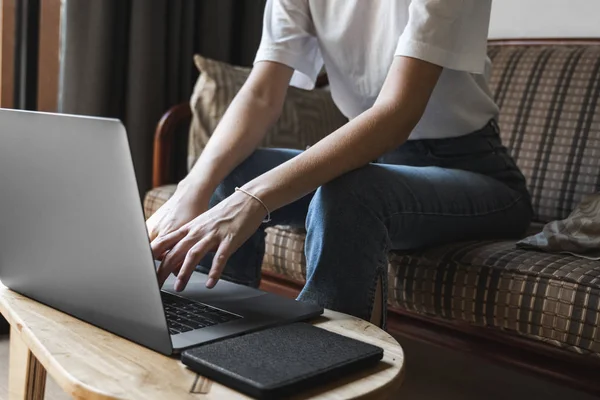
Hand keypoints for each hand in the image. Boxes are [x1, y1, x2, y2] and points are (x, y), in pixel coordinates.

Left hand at [150, 190, 266, 291]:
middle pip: (175, 251)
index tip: (143, 268)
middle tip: (155, 285)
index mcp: (190, 228)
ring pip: (193, 255)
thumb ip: (191, 238)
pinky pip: (220, 258)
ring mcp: (213, 235)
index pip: (165, 242)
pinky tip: (211, 283)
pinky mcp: (229, 240)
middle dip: (163, 270)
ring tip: (179, 287)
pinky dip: (214, 272)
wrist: (247, 201)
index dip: (152, 256)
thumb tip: (180, 256)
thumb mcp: (203, 224)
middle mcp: (198, 231)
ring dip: (184, 272)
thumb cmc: (226, 214)